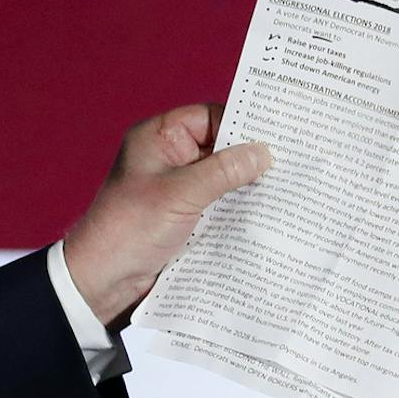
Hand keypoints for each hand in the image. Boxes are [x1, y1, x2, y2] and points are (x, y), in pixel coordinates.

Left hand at [61, 104, 270, 327]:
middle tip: (296, 161)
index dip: (243, 122)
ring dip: (248, 185)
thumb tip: (263, 152)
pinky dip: (238, 207)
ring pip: (222, 177)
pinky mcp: (184, 215)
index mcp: (157, 138)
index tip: (282, 132)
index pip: (210, 116)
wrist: (102, 280)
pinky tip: (268, 212)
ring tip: (291, 187)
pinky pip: (218, 202)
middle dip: (252, 157)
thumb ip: (224, 171)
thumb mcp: (180, 194)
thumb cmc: (130, 229)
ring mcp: (177, 188)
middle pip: (220, 147)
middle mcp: (168, 158)